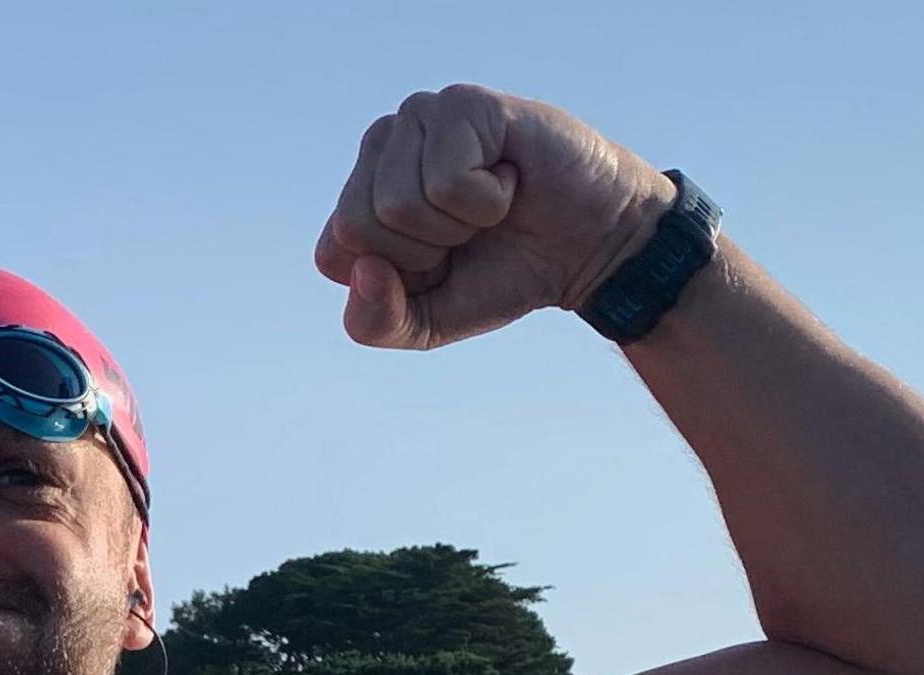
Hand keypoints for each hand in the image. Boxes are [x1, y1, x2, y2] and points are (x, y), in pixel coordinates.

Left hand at [314, 86, 670, 350]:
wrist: (590, 246)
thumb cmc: (506, 273)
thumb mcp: (429, 322)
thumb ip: (376, 322)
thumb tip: (366, 270)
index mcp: (359, 193)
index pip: (333, 255)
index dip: (396, 280)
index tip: (440, 263)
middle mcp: (381, 145)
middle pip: (358, 225)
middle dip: (424, 252)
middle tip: (470, 232)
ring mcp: (419, 117)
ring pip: (398, 203)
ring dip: (459, 225)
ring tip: (491, 204)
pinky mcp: (461, 103)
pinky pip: (447, 181)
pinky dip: (488, 200)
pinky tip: (509, 178)